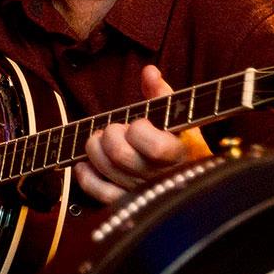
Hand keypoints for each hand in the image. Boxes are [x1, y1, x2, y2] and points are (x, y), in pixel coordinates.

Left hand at [76, 64, 208, 202]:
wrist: (188, 177)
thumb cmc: (181, 141)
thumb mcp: (177, 116)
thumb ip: (162, 93)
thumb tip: (149, 71)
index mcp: (179, 154)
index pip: (155, 147)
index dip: (139, 130)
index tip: (139, 124)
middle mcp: (160, 177)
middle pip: (120, 154)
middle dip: (110, 134)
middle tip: (114, 129)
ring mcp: (141, 191)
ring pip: (106, 169)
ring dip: (94, 148)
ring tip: (100, 140)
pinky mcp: (125, 202)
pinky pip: (99, 192)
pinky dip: (85, 175)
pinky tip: (85, 163)